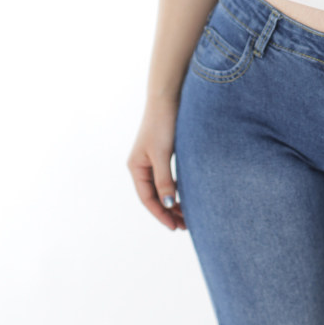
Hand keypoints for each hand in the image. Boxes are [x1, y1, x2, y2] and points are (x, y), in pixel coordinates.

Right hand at [127, 96, 186, 231]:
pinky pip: (167, 177)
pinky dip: (175, 187)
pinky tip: (185, 194)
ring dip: (173, 201)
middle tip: (185, 226)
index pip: (148, 199)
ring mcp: (150, 158)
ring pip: (161, 187)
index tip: (175, 227)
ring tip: (187, 215)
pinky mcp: (161, 151)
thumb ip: (164, 180)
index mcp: (136, 167)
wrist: (167, 97)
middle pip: (154, 195)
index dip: (161, 214)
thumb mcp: (162, 154)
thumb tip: (169, 205)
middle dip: (168, 211)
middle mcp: (141, 165)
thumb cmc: (162, 124)